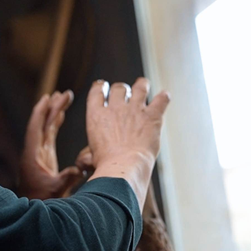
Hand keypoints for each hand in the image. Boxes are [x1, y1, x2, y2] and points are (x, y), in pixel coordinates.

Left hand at [18, 90, 84, 199]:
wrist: (34, 210)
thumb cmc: (42, 201)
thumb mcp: (56, 191)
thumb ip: (66, 179)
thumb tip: (79, 169)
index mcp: (33, 156)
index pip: (36, 129)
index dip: (41, 112)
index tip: (47, 98)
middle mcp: (34, 151)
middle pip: (43, 124)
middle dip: (52, 108)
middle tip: (63, 93)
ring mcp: (39, 154)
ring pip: (46, 128)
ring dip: (54, 113)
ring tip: (63, 98)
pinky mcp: (45, 158)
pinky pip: (49, 136)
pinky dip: (54, 124)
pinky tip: (60, 115)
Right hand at [85, 78, 169, 205]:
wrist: (123, 166)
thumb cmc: (106, 164)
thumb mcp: (91, 156)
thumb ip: (90, 152)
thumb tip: (84, 160)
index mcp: (97, 115)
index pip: (97, 92)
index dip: (100, 87)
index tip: (103, 86)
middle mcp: (115, 108)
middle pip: (119, 88)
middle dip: (121, 89)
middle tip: (124, 92)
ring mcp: (135, 110)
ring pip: (139, 88)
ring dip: (141, 85)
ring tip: (143, 84)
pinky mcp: (152, 117)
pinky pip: (161, 100)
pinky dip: (164, 97)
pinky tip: (165, 95)